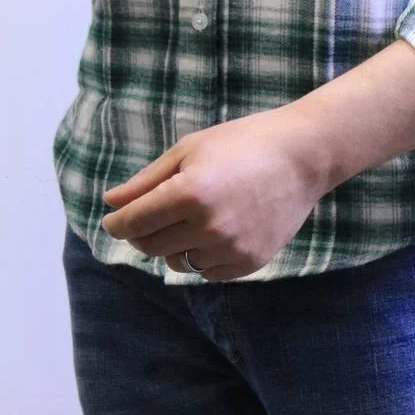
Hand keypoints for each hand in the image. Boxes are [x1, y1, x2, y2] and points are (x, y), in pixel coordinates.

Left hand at [100, 107, 332, 280]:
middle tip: (151, 214)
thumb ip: (146, 181)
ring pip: (178, 262)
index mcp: (189, 193)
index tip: (113, 220)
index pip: (133, 223)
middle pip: (151, 246)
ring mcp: (231, 248)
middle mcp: (208, 227)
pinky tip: (217, 229)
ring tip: (193, 217)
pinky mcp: (249, 262)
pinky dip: (203, 254)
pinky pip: (207, 271)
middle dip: (142, 232)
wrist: (302, 157)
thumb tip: (111, 203)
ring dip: (174, 244)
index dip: (116, 223)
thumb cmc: (242, 143)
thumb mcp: (188, 150)